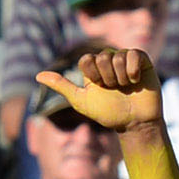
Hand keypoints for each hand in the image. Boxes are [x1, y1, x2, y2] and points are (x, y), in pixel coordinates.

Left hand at [31, 44, 164, 131]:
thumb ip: (61, 86)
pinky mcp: (142, 60)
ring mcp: (125, 59)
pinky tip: (135, 81)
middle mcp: (109, 60)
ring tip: (126, 88)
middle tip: (115, 89)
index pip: (86, 59)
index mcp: (93, 68)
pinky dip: (133, 71)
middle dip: (107, 78)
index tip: (98, 88)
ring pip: (117, 57)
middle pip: (102, 57)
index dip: (92, 75)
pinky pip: (134, 54)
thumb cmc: (109, 113)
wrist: (135, 123)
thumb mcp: (81, 101)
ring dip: (121, 78)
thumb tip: (37, 76)